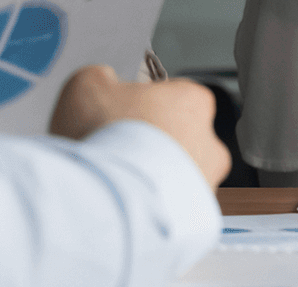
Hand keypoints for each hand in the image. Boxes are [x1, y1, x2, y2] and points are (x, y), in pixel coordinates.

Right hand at [49, 64, 230, 189]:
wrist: (109, 201)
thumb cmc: (105, 141)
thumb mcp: (87, 85)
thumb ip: (101, 78)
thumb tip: (102, 82)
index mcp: (194, 101)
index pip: (170, 96)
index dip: (138, 106)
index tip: (118, 117)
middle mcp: (210, 141)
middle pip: (175, 137)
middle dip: (147, 145)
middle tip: (113, 152)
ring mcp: (204, 183)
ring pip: (174, 175)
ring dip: (149, 178)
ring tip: (114, 183)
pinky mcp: (192, 219)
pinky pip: (169, 207)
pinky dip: (149, 207)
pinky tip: (122, 204)